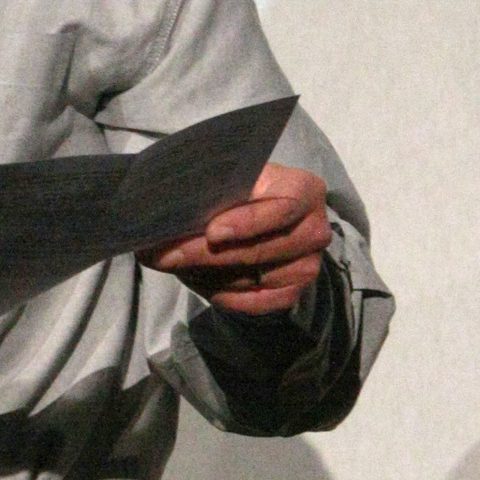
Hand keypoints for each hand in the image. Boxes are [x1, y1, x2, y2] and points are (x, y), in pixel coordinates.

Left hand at [138, 163, 330, 314]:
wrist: (258, 215)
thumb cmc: (239, 189)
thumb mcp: (229, 177)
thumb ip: (212, 187)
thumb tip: (170, 206)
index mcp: (304, 189)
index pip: (284, 207)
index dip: (248, 222)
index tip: (212, 232)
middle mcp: (315, 229)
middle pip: (261, 249)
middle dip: (206, 253)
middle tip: (164, 254)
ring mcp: (308, 265)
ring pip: (252, 278)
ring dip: (207, 274)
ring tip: (170, 263)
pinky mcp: (294, 292)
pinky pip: (255, 302)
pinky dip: (221, 294)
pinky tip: (194, 279)